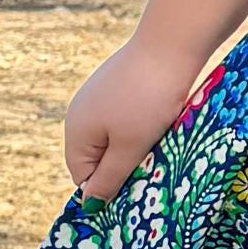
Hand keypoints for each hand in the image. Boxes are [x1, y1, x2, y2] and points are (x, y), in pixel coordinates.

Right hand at [61, 35, 205, 204]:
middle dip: (124, 166)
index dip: (108, 187)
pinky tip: (165, 121)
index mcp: (76, 130)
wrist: (171, 44)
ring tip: (162, 142)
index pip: (82, 175)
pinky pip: (129, 117)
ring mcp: (101, 95)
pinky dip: (145, 125)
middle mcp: (81, 112)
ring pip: (117, 137)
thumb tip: (89, 204)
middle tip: (153, 168)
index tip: (138, 190)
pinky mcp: (121, 84)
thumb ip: (109, 178)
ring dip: (138, 146)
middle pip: (98, 156)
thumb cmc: (149, 100)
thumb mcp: (130, 147)